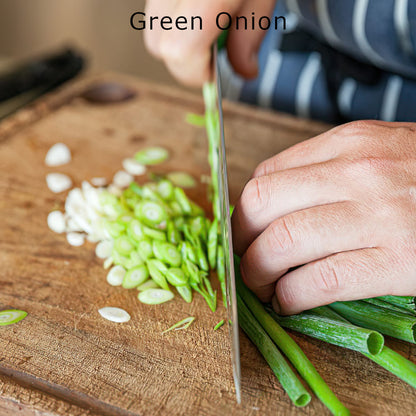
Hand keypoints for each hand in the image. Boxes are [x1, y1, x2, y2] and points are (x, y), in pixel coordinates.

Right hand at [144, 0, 274, 85]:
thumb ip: (250, 37)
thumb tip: (244, 72)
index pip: (181, 50)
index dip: (197, 72)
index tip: (214, 73)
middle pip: (159, 46)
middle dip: (185, 62)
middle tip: (211, 53)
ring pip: (152, 32)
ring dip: (177, 44)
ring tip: (205, 29)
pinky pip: (154, 13)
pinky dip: (172, 24)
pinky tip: (194, 13)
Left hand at [232, 120, 415, 314]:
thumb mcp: (383, 149)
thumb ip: (331, 166)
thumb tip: (281, 200)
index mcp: (350, 142)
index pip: (267, 175)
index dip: (247, 210)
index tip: (248, 230)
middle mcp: (356, 172)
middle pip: (261, 204)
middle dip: (241, 239)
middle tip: (245, 259)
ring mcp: (376, 215)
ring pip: (280, 243)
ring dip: (256, 272)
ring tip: (262, 285)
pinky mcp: (396, 260)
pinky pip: (317, 280)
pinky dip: (290, 296)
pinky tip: (288, 302)